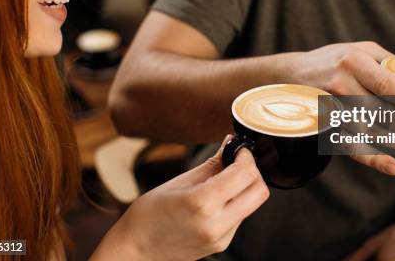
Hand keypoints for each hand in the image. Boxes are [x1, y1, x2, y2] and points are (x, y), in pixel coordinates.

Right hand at [94, 136, 269, 260]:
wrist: (136, 249)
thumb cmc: (149, 214)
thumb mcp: (180, 182)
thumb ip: (212, 164)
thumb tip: (231, 145)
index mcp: (203, 203)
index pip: (245, 174)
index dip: (246, 156)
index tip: (240, 149)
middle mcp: (216, 223)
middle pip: (259, 191)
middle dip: (252, 172)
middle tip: (237, 161)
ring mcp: (221, 238)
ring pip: (252, 204)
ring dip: (245, 188)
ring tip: (223, 180)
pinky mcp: (222, 244)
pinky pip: (240, 217)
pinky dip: (236, 202)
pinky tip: (218, 198)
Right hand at [289, 41, 394, 174]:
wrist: (287, 75)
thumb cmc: (332, 60)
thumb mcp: (359, 49)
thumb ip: (389, 62)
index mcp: (354, 61)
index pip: (389, 85)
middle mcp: (342, 84)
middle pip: (384, 111)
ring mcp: (332, 108)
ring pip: (373, 131)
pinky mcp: (326, 127)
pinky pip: (351, 145)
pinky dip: (373, 159)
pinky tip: (393, 167)